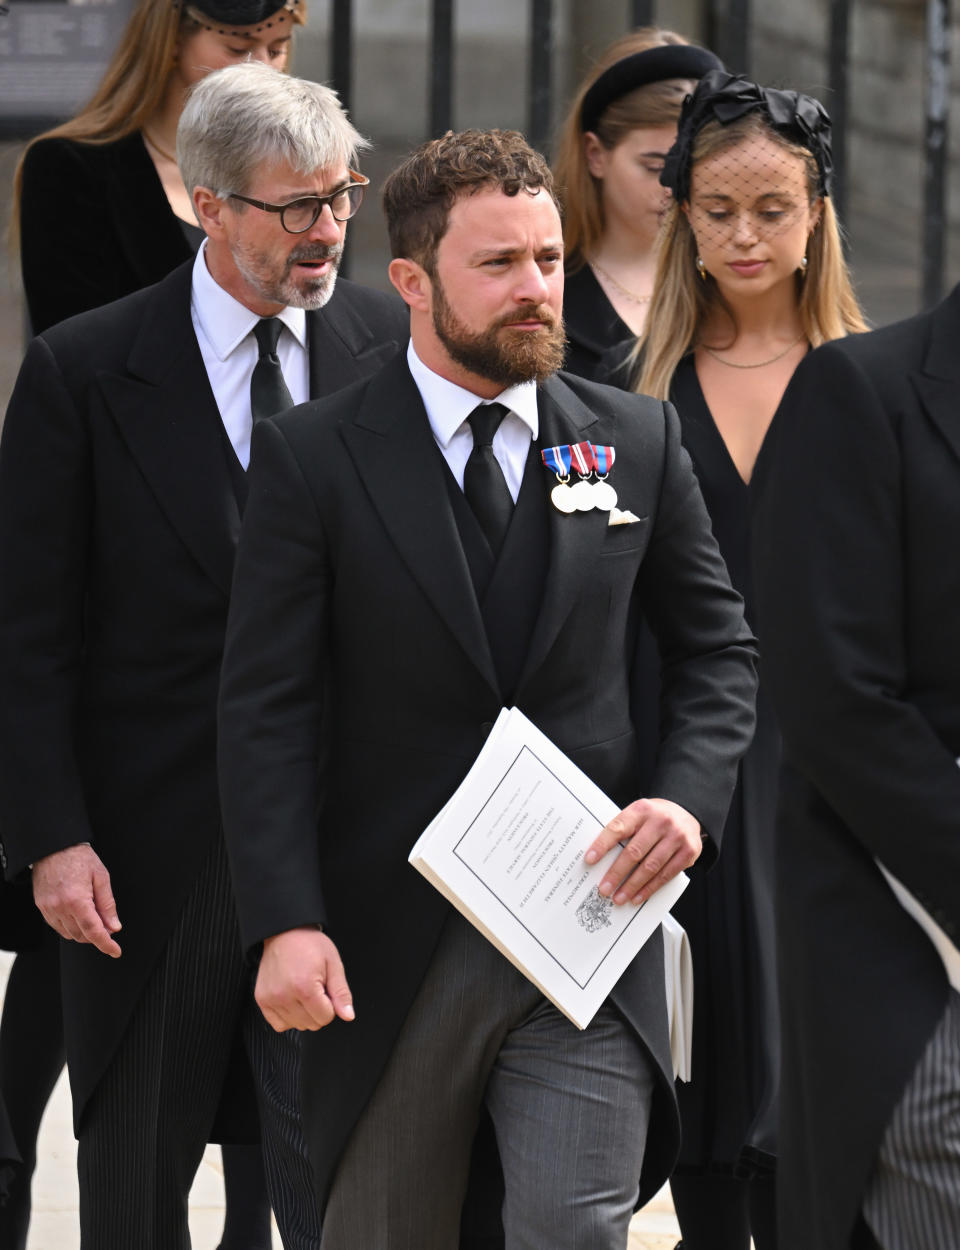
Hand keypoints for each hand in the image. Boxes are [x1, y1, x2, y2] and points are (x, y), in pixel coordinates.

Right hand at [32, 844, 121, 956]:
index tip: (115, 951)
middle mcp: (60, 907)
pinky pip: (57, 926)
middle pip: (81, 935)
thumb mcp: (101, 877)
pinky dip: (70, 927)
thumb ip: (108, 904)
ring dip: (83, 932)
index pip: (93, 931)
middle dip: (97, 935)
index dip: (106, 944)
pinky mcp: (42, 907)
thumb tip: (114, 926)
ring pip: (69, 934)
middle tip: (107, 924)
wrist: (53, 847)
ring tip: (92, 915)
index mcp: (77, 900)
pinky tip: (78, 916)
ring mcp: (48, 908)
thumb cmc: (78, 858)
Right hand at [255, 927, 354, 1032]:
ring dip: (303, 1013)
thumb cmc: (309, 944)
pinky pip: (278, 1024)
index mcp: (305, 987)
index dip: (331, 1005)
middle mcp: (285, 995)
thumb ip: (341, 993)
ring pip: (296, 1025)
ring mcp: (271, 999)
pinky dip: (288, 1017)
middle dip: (318, 1009)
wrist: (284, 932)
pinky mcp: (262, 999)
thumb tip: (348, 1015)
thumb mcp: (333, 963)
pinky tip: (292, 1000)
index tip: (326, 989)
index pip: (325, 1017)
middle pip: (311, 1024)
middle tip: (315, 987)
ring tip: (302, 990)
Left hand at [585, 798, 701, 905]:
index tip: (589, 860)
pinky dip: (650, 888)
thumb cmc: (655, 817)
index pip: (618, 828)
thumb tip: (599, 857)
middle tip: (604, 888)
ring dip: (632, 886)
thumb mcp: (639, 814)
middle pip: (634, 852)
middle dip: (616, 873)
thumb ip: (623, 829)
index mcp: (642, 809)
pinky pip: (666, 875)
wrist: (687, 812)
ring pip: (650, 867)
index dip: (602, 845)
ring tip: (619, 897)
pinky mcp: (689, 852)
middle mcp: (661, 821)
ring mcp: (677, 836)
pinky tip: (638, 896)